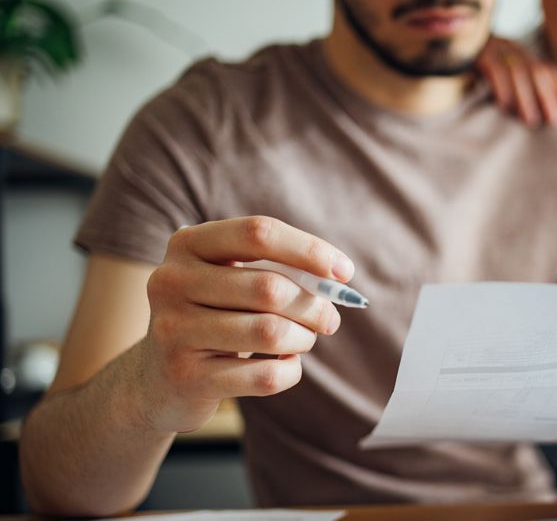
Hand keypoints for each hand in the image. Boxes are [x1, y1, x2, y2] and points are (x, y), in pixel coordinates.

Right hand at [136, 216, 354, 433]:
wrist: (156, 379)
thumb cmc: (214, 317)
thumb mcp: (233, 281)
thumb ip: (280, 270)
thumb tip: (339, 278)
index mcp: (187, 244)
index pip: (259, 233)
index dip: (309, 250)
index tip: (345, 272)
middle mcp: (171, 281)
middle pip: (270, 287)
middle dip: (314, 306)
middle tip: (329, 320)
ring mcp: (173, 330)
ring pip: (271, 332)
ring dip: (303, 338)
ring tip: (303, 340)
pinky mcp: (184, 377)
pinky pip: (264, 376)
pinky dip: (289, 371)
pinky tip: (283, 366)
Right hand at [476, 36, 556, 126]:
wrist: (444, 43)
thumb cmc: (474, 68)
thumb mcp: (499, 72)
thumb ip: (517, 85)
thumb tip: (538, 113)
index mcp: (519, 50)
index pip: (546, 69)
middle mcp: (509, 46)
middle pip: (536, 70)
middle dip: (548, 96)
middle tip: (555, 121)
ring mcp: (492, 47)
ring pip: (516, 71)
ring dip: (526, 98)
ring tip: (531, 121)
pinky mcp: (474, 53)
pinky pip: (492, 69)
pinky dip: (501, 88)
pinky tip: (505, 106)